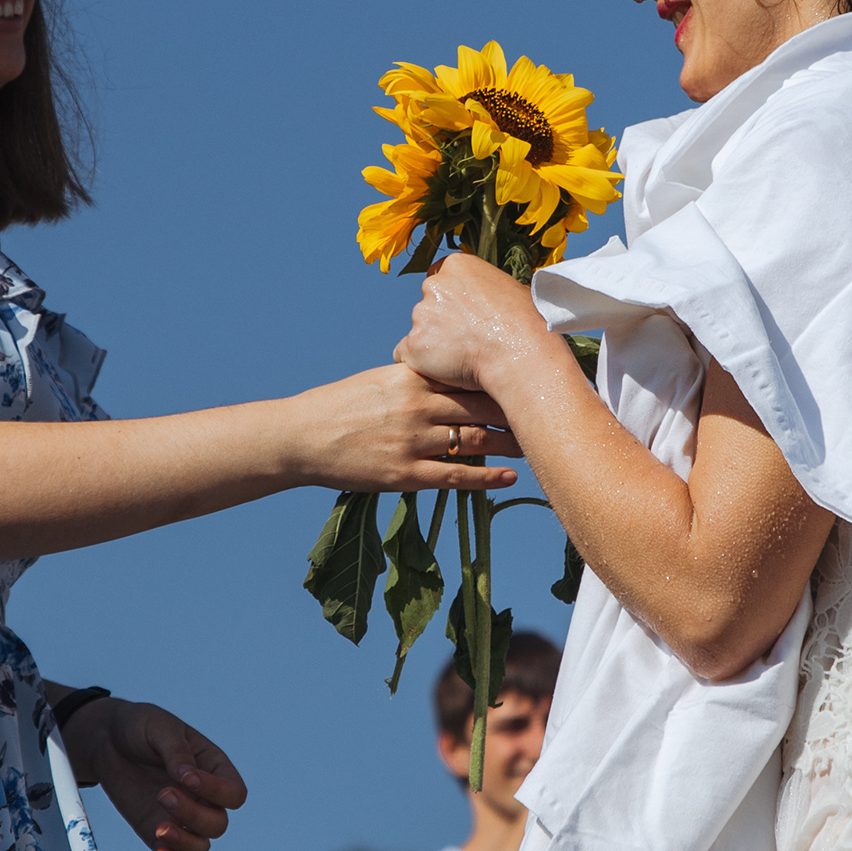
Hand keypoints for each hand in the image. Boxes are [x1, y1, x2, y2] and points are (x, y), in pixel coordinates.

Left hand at [66, 698, 247, 850]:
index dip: (217, 791)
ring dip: (184, 842)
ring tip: (159, 829)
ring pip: (201, 845)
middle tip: (163, 794)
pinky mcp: (158, 831)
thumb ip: (176, 751)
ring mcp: (182, 818)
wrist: (107, 741)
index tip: (187, 777)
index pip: (234, 793)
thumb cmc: (140, 727)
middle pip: (218, 823)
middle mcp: (204, 797)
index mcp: (213, 769)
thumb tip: (189, 777)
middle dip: (193, 815)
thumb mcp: (159, 728)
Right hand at [281, 362, 516, 495]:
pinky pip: (456, 476)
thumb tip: (453, 373)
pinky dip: (487, 477)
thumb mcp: (379, 379)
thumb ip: (416, 377)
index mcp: (410, 376)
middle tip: (549, 407)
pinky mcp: (404, 474)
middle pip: (481, 405)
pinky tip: (510, 476)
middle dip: (517, 407)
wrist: (301, 437)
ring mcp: (412, 441)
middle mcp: (416, 406)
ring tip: (538, 442)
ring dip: (510, 442)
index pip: (468, 373)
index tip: (533, 374)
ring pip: (475, 440)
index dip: (503, 375)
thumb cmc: (340, 406)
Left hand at [395, 256, 554, 399]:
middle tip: (465, 341)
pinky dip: (420, 365)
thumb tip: (488, 298)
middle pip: (428, 304)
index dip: (451, 300)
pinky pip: (406, 355)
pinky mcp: (413, 344)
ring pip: (419, 331)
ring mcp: (421, 314)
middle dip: (440, 321)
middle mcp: (434, 285)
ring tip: (463, 359)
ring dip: (432, 344)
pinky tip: (444, 373)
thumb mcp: (511, 291)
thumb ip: (486, 290)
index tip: (464, 317)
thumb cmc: (527, 325)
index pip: (440, 278)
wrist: (521, 355)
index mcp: (458, 265)